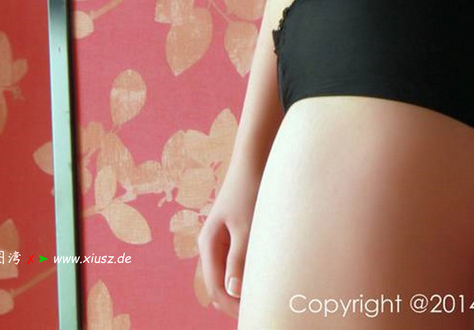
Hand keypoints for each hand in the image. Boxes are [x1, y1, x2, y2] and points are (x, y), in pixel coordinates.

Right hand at [197, 156, 263, 315]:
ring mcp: (223, 238)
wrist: (253, 159)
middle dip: (235, 300)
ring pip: (229, 273)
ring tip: (264, 296)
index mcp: (209, 244)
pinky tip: (263, 274)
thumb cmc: (249, 191)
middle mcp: (212, 244)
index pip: (216, 287)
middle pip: (220, 284)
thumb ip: (239, 259)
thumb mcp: (246, 226)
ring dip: (242, 286)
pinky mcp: (235, 232)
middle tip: (260, 309)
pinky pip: (237, 260)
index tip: (253, 315)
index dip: (231, 306)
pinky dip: (247, 272)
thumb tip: (234, 292)